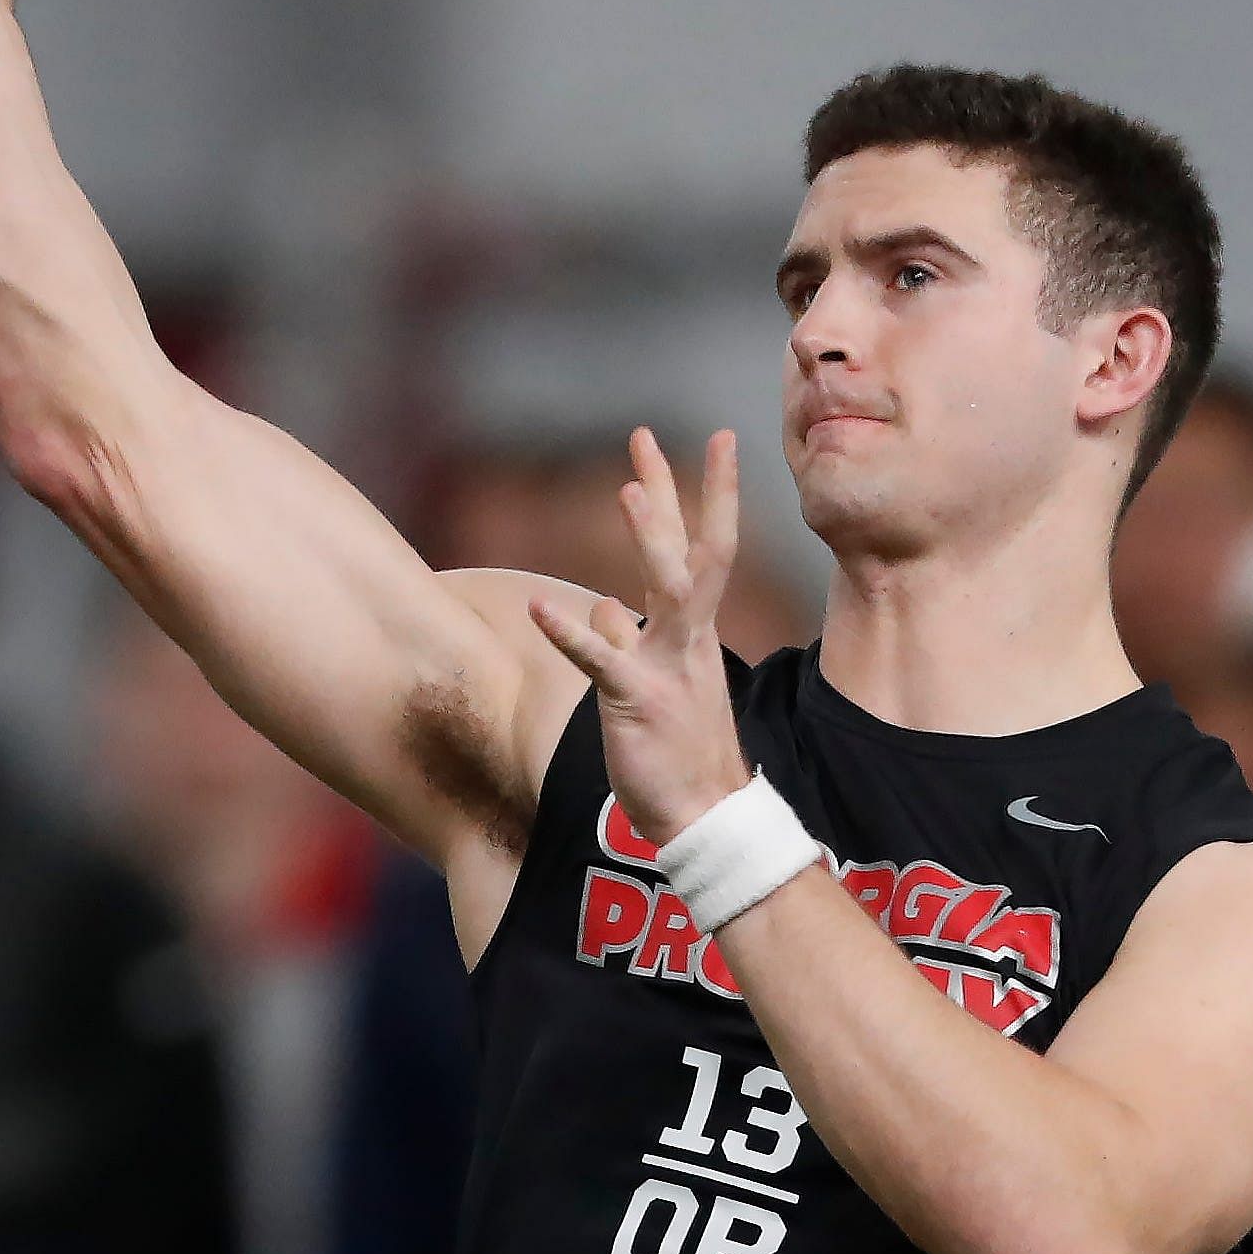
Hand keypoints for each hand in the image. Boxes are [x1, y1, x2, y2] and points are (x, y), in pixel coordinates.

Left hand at [527, 429, 753, 847]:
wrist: (706, 817)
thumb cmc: (682, 754)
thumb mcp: (658, 685)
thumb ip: (628, 639)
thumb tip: (602, 604)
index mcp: (692, 633)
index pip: (704, 548)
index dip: (709, 493)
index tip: (714, 440)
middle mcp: (688, 639)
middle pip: (692, 548)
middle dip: (671, 490)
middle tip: (645, 435)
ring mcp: (667, 667)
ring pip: (669, 589)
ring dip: (650, 538)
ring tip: (628, 489)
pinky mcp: (637, 702)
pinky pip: (600, 661)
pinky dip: (569, 632)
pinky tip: (538, 607)